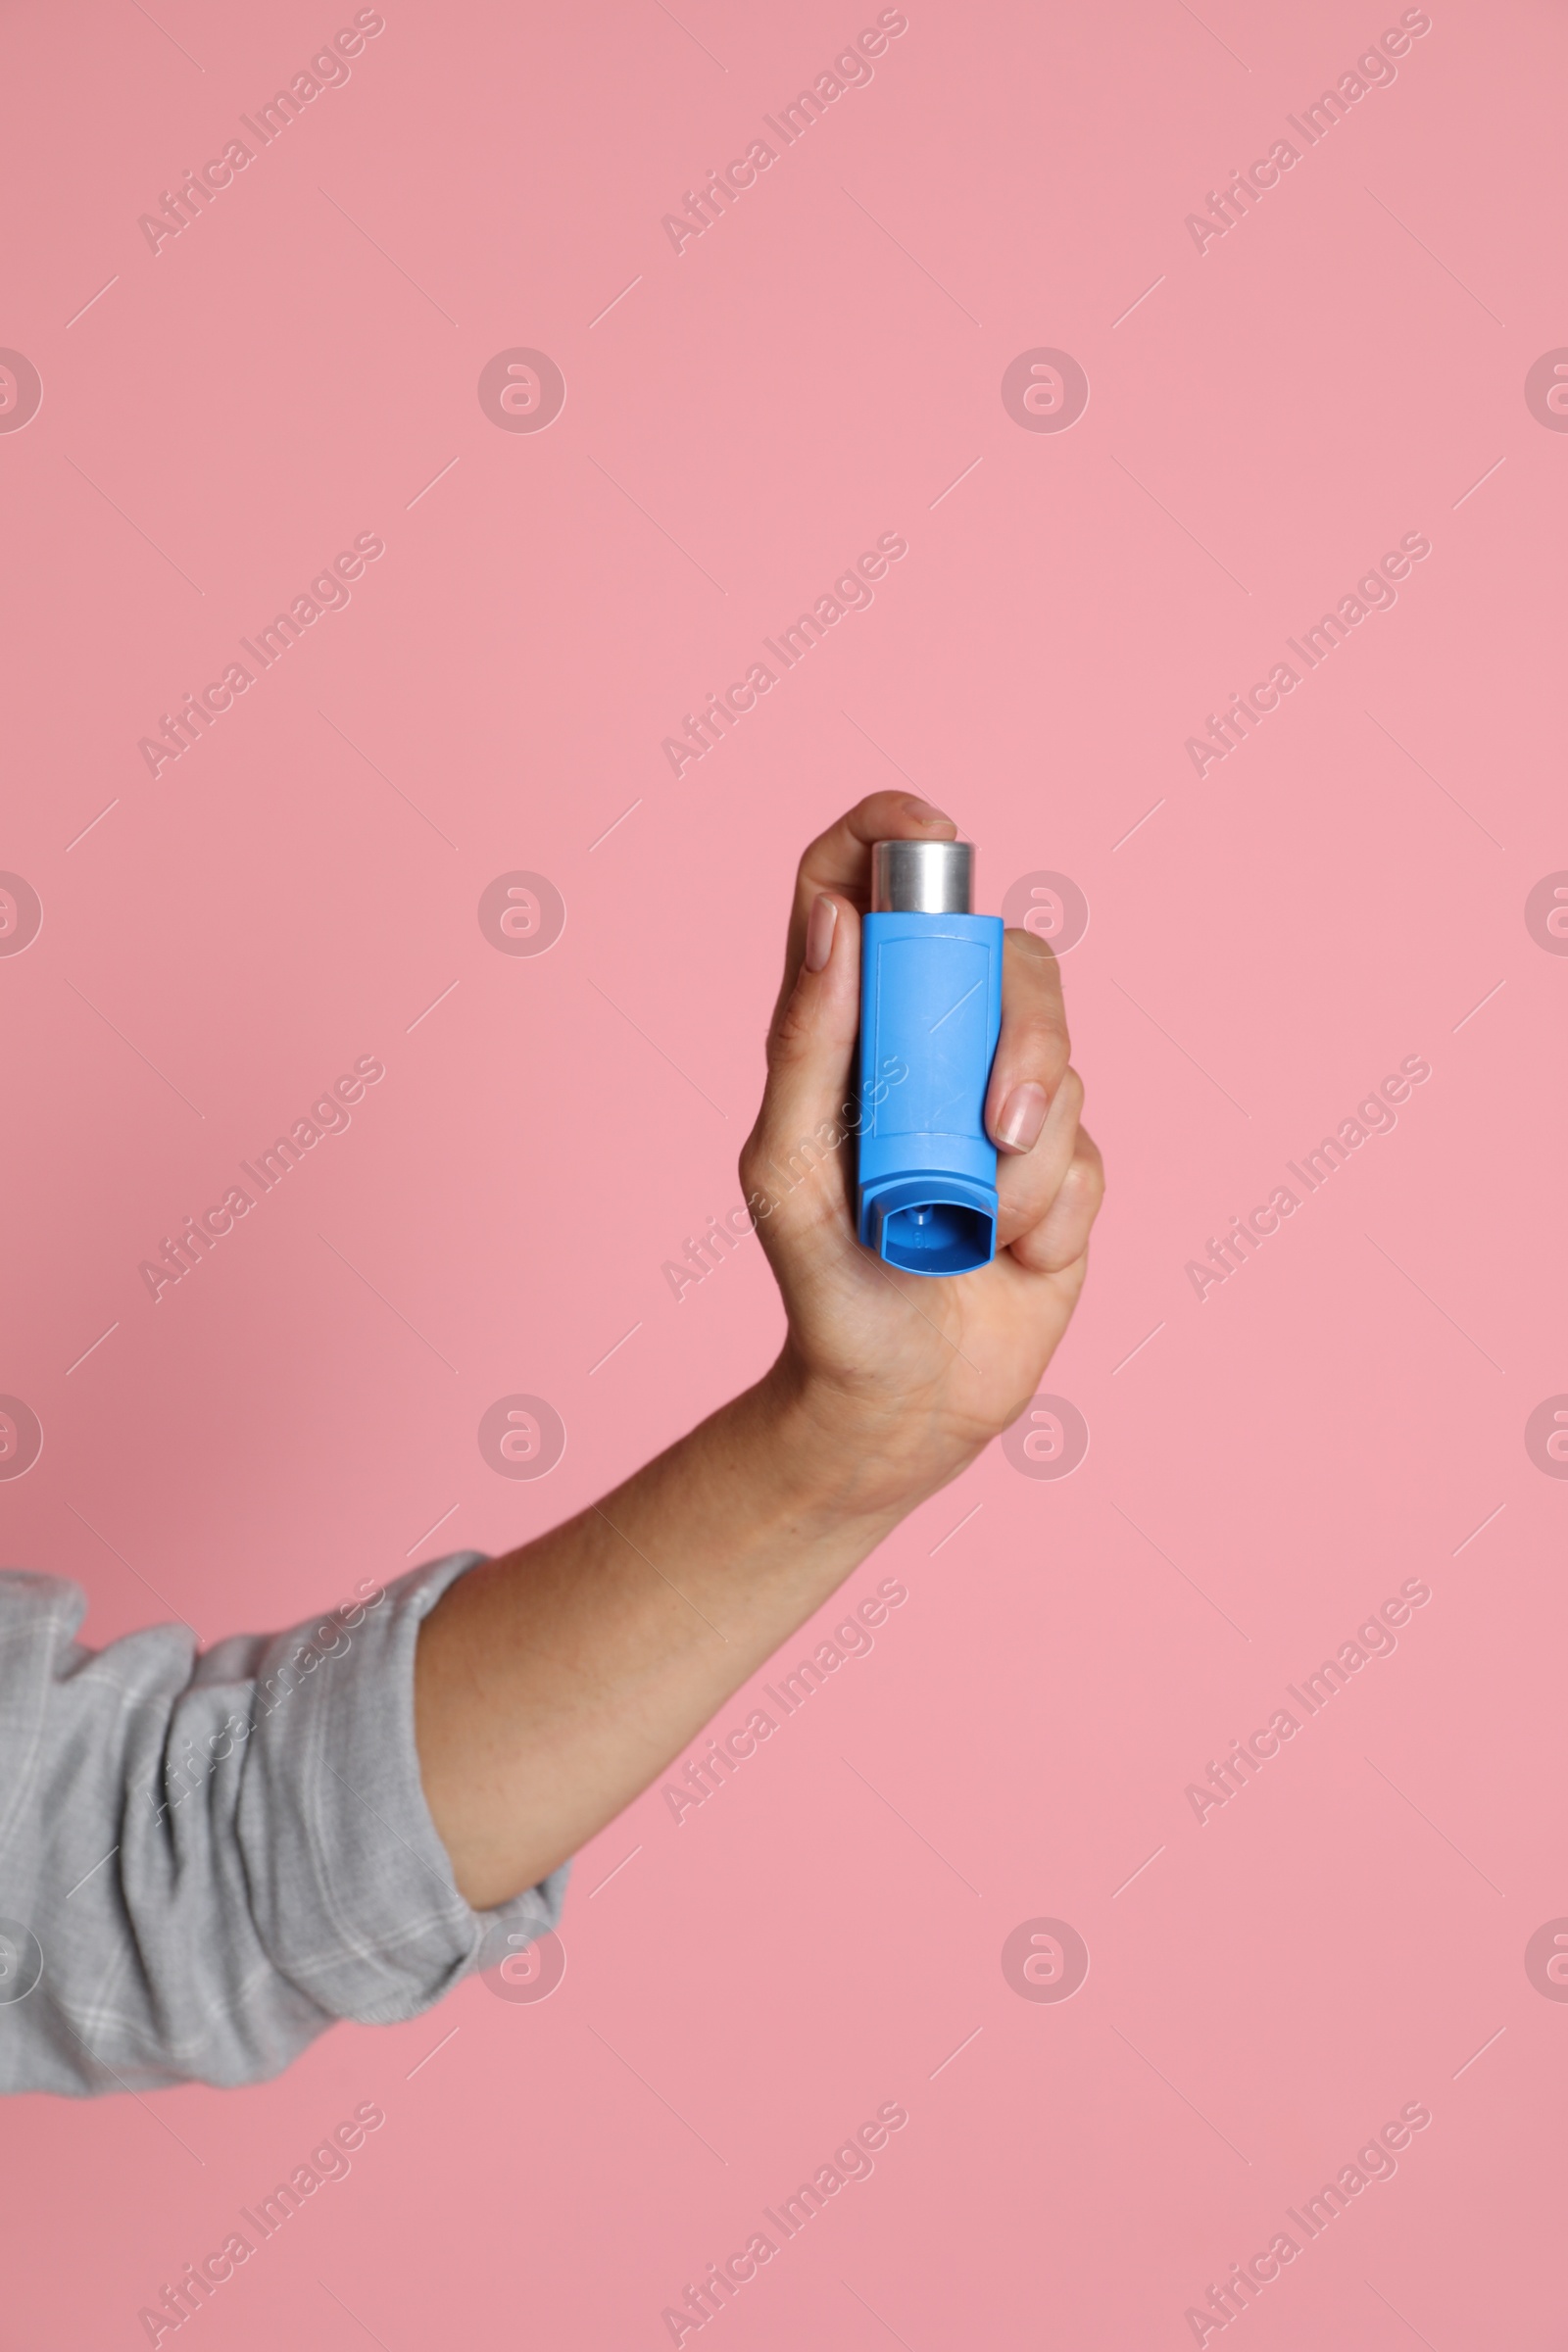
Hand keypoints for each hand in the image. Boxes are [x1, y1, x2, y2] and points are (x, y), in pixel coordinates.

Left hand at [740, 793, 1103, 1518]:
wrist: (896, 1403)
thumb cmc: (822, 1287)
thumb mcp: (786, 1166)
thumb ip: (806, 1042)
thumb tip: (833, 915)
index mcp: (848, 1031)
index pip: (859, 887)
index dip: (889, 834)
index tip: (932, 835)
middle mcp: (931, 1049)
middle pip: (1007, 959)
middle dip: (1021, 1035)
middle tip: (997, 1126)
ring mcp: (1003, 1103)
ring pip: (1060, 1062)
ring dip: (1027, 1162)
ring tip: (977, 1228)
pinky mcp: (1063, 1167)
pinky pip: (1089, 1152)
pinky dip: (1050, 1212)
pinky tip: (1007, 1255)